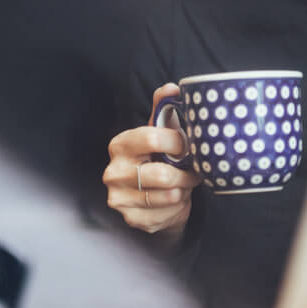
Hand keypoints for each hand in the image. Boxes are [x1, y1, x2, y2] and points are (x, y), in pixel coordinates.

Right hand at [103, 84, 200, 237]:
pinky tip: (174, 200)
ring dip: (183, 190)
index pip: (151, 137)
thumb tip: (172, 88)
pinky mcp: (132, 219)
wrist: (152, 199)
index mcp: (120, 145)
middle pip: (162, 174)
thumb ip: (163, 110)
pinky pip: (167, 213)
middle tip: (193, 170)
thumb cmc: (156, 159)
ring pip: (168, 195)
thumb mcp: (159, 134)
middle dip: (185, 173)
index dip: (177, 142)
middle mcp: (114, 173)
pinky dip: (178, 207)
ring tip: (184, 184)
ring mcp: (120, 199)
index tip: (188, 145)